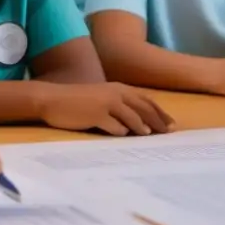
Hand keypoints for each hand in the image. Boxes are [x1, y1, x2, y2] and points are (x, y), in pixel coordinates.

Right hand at [36, 82, 174, 135]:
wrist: (52, 99)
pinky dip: (122, 132)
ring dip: (143, 127)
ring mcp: (106, 104)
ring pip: (132, 117)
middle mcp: (115, 94)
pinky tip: (125, 136)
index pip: (145, 100)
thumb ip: (119, 106)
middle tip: (169, 132)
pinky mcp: (96, 115)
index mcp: (118, 88)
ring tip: (150, 136)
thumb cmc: (77, 101)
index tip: (171, 124)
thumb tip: (138, 123)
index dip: (160, 112)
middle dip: (158, 121)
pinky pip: (114, 127)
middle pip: (143, 108)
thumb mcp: (101, 98)